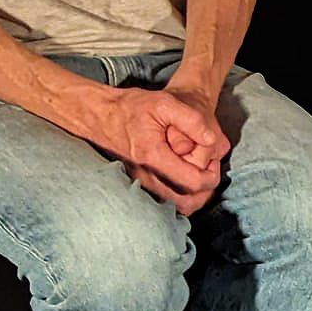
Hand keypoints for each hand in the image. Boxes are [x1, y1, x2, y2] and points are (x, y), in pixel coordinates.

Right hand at [91, 85, 228, 213]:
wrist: (98, 116)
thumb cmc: (130, 108)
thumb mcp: (163, 102)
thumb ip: (191, 119)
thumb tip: (211, 140)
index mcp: (153, 157)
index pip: (192, 183)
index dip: (211, 176)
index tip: (213, 162)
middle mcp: (144, 177)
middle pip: (186, 204)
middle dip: (205, 191)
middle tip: (209, 170)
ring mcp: (138, 185)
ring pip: (175, 208)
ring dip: (194, 197)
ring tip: (199, 174)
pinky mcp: (137, 187)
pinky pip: (164, 203)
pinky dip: (180, 197)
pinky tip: (184, 178)